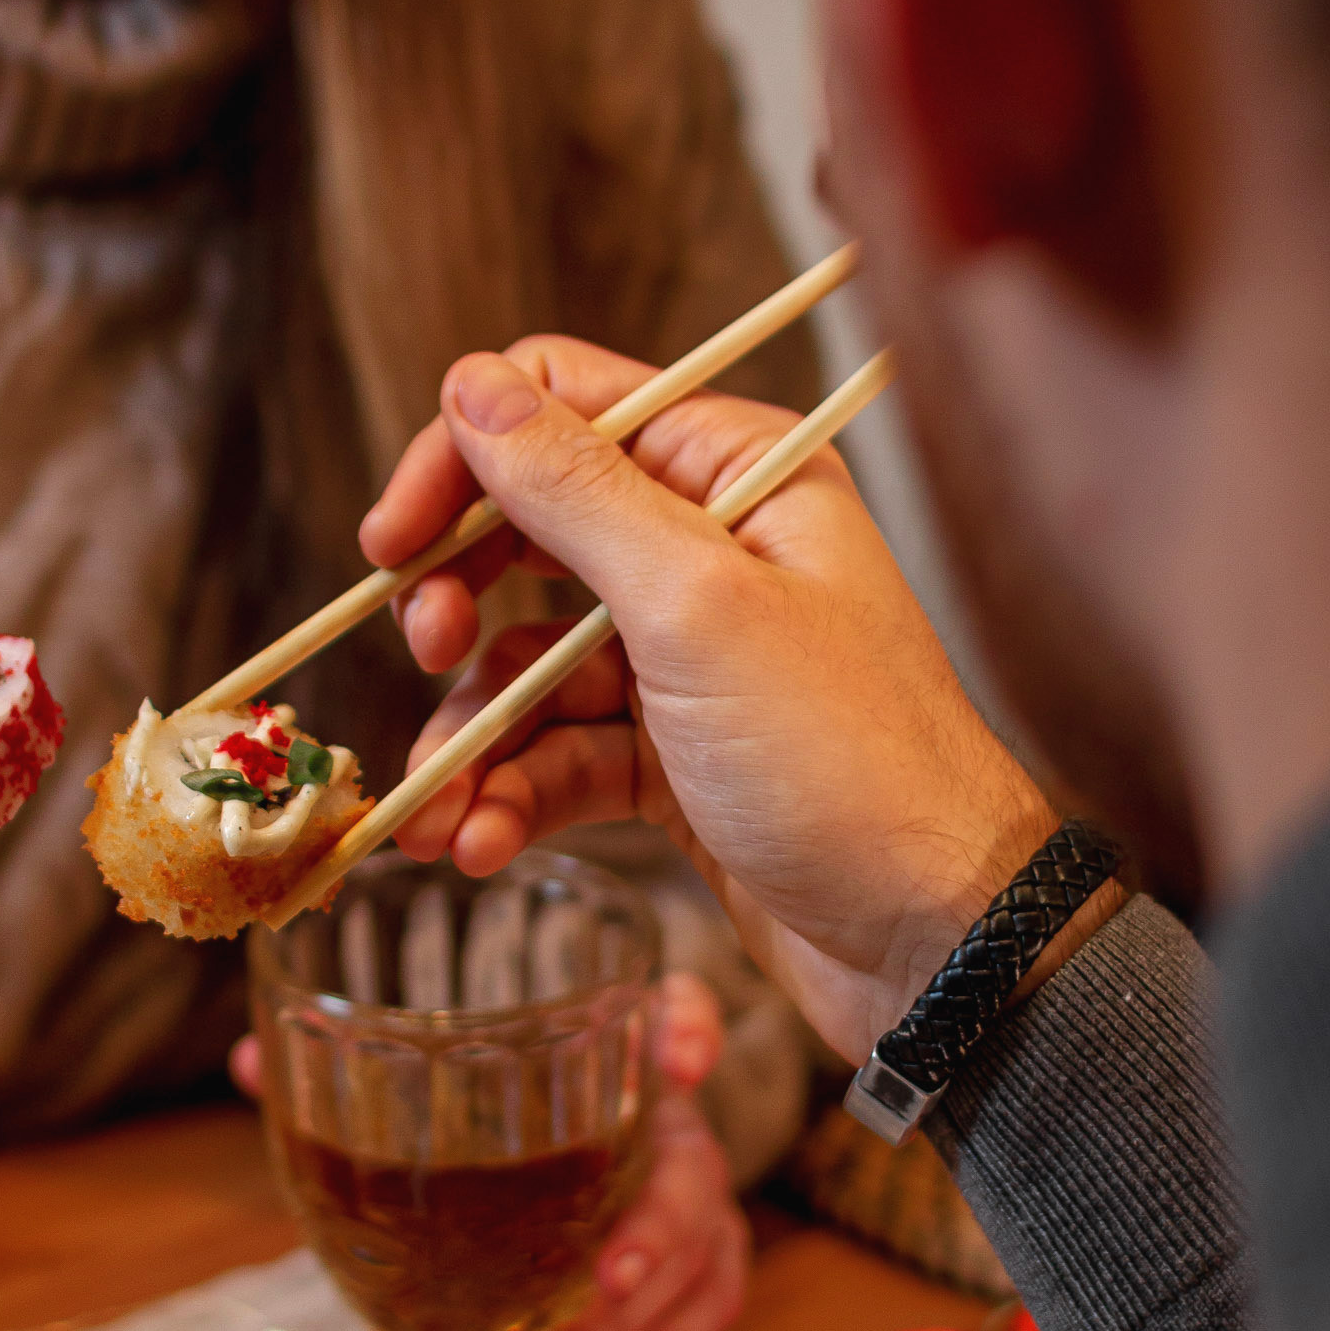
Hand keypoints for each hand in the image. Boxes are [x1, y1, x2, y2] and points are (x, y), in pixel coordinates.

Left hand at [228, 971, 748, 1330]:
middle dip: (659, 1227)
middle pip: (693, 1162)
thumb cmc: (474, 1120)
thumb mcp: (414, 1095)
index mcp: (609, 1059)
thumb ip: (340, 1072)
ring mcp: (680, 1193)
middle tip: (601, 1280)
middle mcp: (659, 1122)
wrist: (524, 1175)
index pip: (677, 1013)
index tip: (681, 1060)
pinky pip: (704, 1301)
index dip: (692, 1028)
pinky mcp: (685, 1260)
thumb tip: (254, 1061)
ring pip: (706, 1248)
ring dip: (647, 1315)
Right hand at [359, 336, 1068, 1065]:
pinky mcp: (671, 757)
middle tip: (425, 652)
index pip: (559, 409)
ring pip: (526, 664)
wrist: (936, 944)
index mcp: (735, 475)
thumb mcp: (697, 608)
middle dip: (456, 603)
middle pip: (525, 537)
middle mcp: (709, 551)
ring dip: (471, 735)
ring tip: (438, 813)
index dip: (461, 463)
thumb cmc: (848, 763)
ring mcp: (688, 659)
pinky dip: (510, 795)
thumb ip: (575, 495)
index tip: (393, 546)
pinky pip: (556, 753)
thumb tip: (472, 386)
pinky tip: (480, 844)